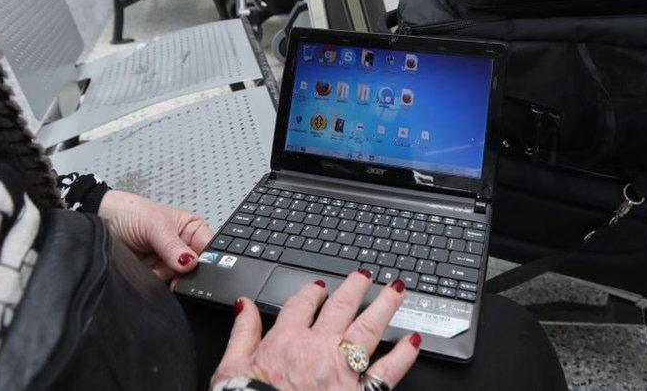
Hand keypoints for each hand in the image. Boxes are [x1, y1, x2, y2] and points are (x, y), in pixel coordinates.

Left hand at [98, 190, 213, 280]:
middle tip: (171, 268)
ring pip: (178, 280)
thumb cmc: (131, 213)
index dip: (208, 259)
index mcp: (192, 230)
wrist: (100, 224)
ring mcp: (168, 264)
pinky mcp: (153, 275)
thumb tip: (190, 263)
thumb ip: (173, 246)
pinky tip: (144, 270)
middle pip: (196, 269)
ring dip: (163, 275)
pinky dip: (152, 281)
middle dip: (183, 271)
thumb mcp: (155, 226)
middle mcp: (183, 248)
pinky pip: (160, 285)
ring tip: (149, 262)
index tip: (197, 266)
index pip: (209, 248)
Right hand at [212, 271, 419, 389]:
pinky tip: (413, 340)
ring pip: (368, 328)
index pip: (302, 306)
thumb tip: (244, 306)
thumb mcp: (232, 368)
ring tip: (396, 290)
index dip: (311, 293)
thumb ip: (242, 333)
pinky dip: (403, 355)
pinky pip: (387, 372)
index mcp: (287, 342)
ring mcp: (342, 370)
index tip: (319, 287)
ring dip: (385, 306)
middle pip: (341, 308)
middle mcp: (318, 350)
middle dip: (355, 288)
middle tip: (366, 275)